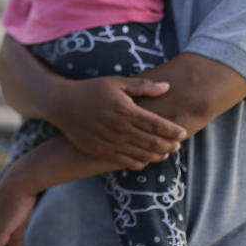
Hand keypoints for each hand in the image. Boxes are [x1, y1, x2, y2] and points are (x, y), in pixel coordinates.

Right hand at [50, 76, 185, 169]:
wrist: (62, 104)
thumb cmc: (91, 90)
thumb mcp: (117, 82)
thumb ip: (143, 86)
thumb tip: (166, 87)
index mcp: (126, 110)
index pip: (158, 125)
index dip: (173, 130)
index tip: (182, 132)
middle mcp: (120, 129)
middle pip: (153, 142)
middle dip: (169, 145)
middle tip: (177, 145)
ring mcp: (110, 142)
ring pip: (142, 155)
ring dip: (157, 156)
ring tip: (165, 153)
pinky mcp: (101, 151)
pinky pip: (126, 162)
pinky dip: (140, 162)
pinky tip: (145, 159)